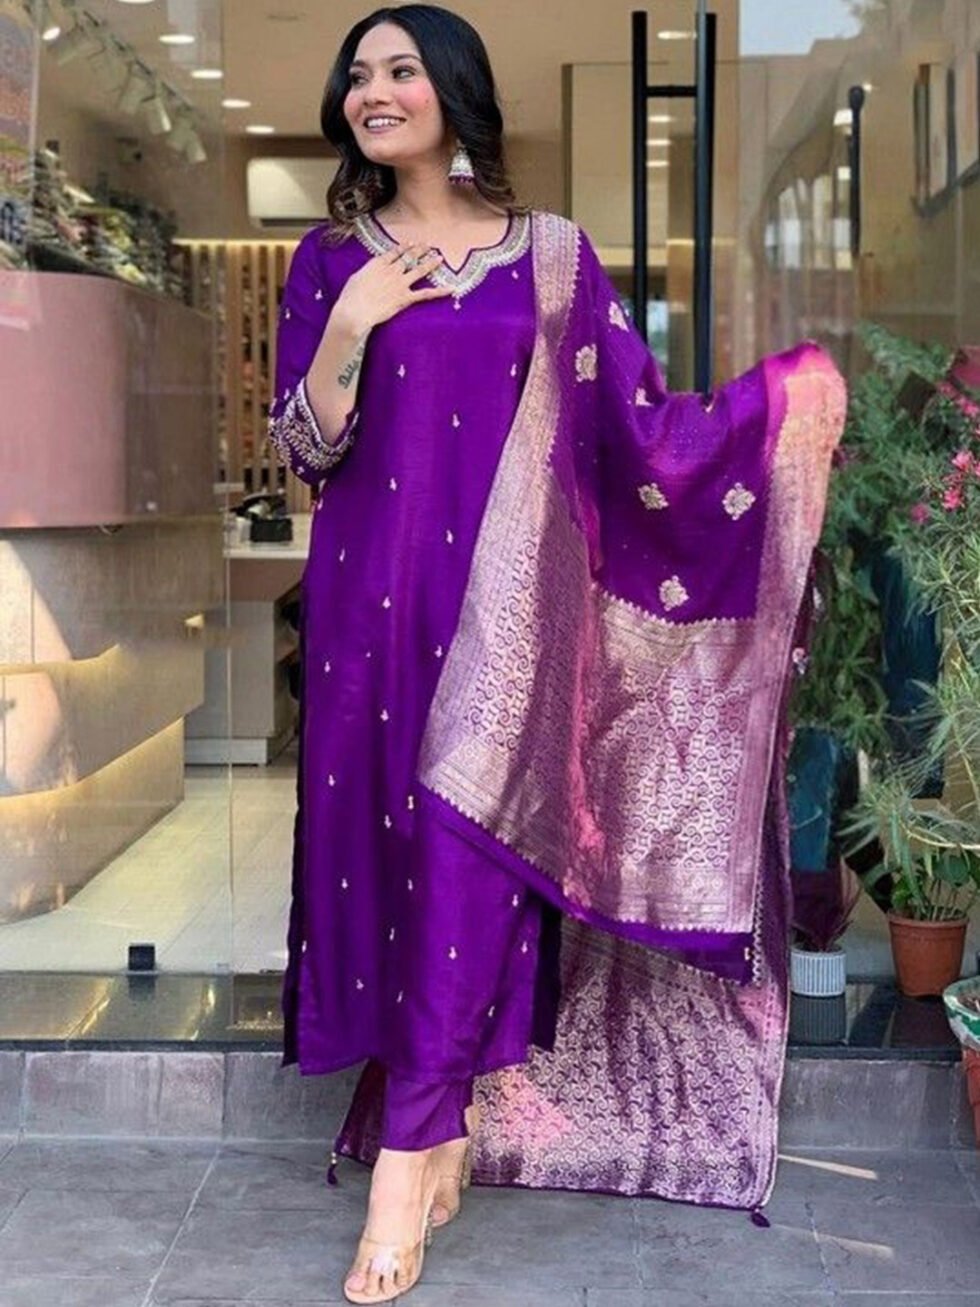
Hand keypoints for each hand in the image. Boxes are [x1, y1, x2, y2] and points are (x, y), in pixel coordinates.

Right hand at [333, 244, 451, 334]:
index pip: (394, 253)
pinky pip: (425, 294)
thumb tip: (371, 273)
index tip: (411, 243)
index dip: (404, 248)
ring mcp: (400, 283)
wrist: (354, 310)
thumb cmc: (350, 296)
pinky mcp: (405, 298)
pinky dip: (439, 292)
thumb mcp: (356, 278)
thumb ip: (367, 273)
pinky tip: (451, 289)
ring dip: (430, 263)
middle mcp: (392, 270)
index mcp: (378, 264)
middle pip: (408, 258)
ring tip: (439, 258)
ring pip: (419, 270)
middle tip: (429, 245)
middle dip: (419, 251)